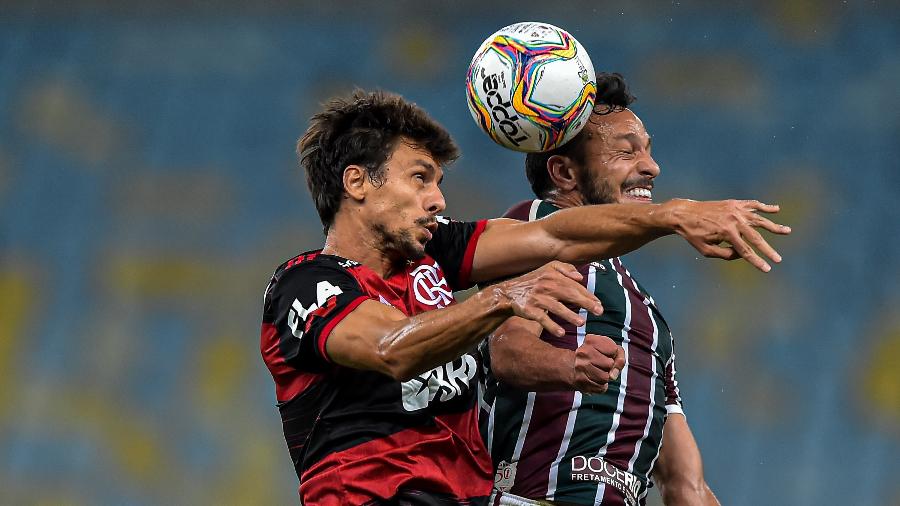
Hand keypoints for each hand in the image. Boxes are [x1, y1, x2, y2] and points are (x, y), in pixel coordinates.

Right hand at [494, 261, 602, 336]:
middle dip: (585, 303)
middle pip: (568, 294)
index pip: (573, 285)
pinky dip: (551, 326)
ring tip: (582, 323)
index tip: (599, 303)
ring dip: (570, 315)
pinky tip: (560, 333)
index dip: (587, 294)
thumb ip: (565, 269)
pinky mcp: (530, 310)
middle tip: (599, 311)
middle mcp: (545, 285)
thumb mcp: (547, 269)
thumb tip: (580, 277)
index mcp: (552, 275)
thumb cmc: (533, 281)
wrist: (508, 292)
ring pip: (556, 307)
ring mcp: (537, 298)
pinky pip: (542, 318)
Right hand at [572, 334, 624, 393]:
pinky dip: (601, 386)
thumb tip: (613, 375)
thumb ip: (620, 357)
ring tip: (599, 372)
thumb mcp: (612, 350)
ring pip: (605, 377)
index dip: (613, 353)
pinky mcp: (579, 380)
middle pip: (610, 364)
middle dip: (610, 366)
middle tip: (602, 364)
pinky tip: (595, 380)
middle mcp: (583, 352)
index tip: (606, 353)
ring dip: (606, 377)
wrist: (575, 367)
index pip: (614, 349)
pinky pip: (600, 387)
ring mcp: (579, 366)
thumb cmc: (598, 356)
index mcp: (591, 340)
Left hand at [664, 199, 791, 271]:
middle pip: (756, 238)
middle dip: (768, 250)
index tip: (768, 269)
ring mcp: (735, 210)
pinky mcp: (734, 203)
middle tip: (779, 259)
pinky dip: (765, 207)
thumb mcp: (706, 250)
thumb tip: (742, 254)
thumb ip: (726, 254)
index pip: (746, 251)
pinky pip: (752, 205)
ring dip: (774, 226)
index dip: (757, 261)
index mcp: (727, 233)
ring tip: (787, 231)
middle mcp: (734, 220)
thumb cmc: (693, 234)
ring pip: (759, 219)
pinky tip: (776, 210)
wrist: (684, 213)